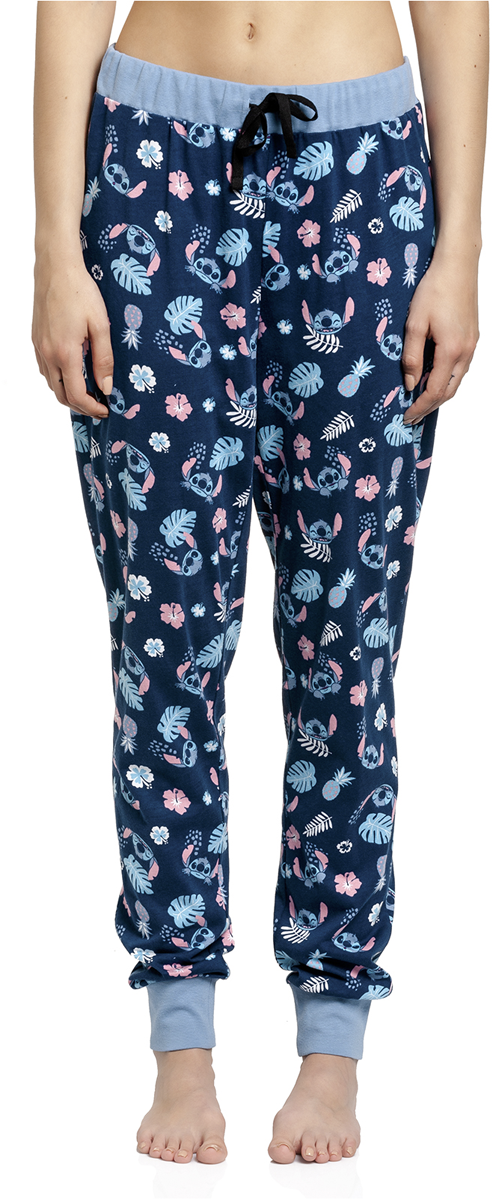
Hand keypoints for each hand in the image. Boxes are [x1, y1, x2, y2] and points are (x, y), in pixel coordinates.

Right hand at [32, 255, 112, 418]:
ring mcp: (39, 347)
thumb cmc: (80, 291)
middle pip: (61, 395)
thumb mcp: (100, 325)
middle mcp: (47, 354)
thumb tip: (107, 387)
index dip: (92, 408)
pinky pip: (45, 370)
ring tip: (89, 392)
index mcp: (65, 353)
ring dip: (69, 393)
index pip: (77, 395)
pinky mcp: (36, 340)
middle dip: (81, 406)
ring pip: (52, 384)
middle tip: (99, 406)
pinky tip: (73, 373)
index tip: (106, 409)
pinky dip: (59, 380)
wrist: (56, 268)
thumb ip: (104, 359)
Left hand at [401, 251, 479, 424]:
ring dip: (439, 394)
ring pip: (457, 380)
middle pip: (449, 391)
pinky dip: (447, 379)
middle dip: (430, 407)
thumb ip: (412, 357)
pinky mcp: (472, 337)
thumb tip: (410, 384)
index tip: (406, 416)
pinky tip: (434, 378)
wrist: (457, 265)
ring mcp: (472, 345)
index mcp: (452, 350)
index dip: (420, 407)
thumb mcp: (415, 323)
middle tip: (412, 416)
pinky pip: (461, 368)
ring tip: (420, 402)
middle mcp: (466, 351)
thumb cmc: (434, 289)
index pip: (435, 391)